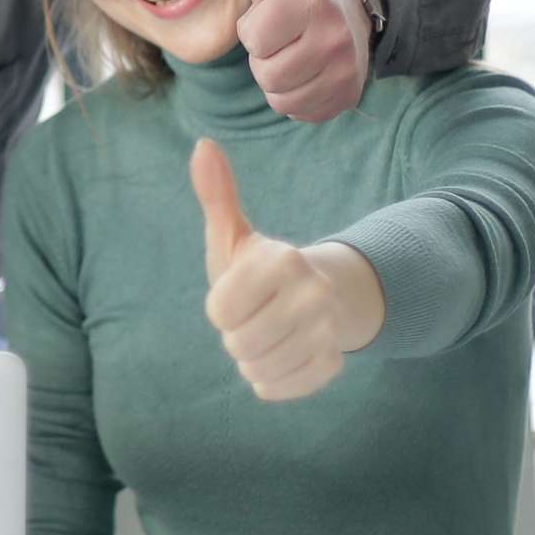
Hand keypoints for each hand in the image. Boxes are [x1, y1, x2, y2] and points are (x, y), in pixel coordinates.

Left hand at [189, 137, 358, 402]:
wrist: (318, 299)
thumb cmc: (260, 269)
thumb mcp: (234, 234)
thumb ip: (216, 194)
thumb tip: (202, 146)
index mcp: (283, 260)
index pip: (220, 311)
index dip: (220, 307)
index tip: (237, 293)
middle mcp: (313, 294)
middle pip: (238, 344)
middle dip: (235, 335)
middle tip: (254, 316)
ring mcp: (327, 331)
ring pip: (257, 369)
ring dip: (251, 358)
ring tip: (267, 334)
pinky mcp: (332, 364)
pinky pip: (277, 389)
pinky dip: (270, 379)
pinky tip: (281, 355)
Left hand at [227, 0, 370, 122]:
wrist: (352, 11)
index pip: (252, 37)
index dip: (254, 26)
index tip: (272, 10)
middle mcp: (334, 32)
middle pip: (265, 70)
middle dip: (265, 53)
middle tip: (282, 33)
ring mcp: (345, 67)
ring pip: (280, 93)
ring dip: (278, 76)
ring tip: (293, 49)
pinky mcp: (348, 95)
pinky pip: (298, 109)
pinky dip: (296, 95)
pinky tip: (307, 69)